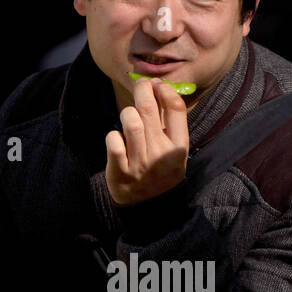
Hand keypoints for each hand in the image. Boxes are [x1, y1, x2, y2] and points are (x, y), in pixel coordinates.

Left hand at [105, 77, 189, 204]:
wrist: (150, 207)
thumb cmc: (161, 169)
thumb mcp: (173, 149)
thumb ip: (168, 121)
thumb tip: (159, 86)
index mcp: (179, 147)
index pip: (176, 109)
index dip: (165, 90)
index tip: (157, 84)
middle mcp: (162, 154)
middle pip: (149, 109)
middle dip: (142, 90)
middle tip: (140, 85)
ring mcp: (141, 164)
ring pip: (131, 122)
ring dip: (127, 113)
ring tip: (128, 116)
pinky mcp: (121, 172)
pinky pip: (113, 142)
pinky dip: (112, 136)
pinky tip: (117, 139)